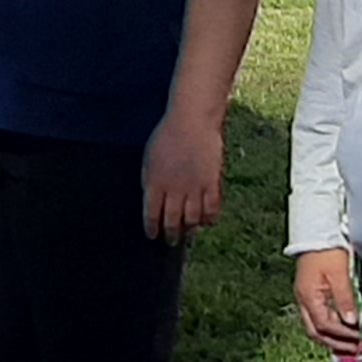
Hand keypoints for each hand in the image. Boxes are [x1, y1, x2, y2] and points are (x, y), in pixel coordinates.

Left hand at [140, 109, 223, 241]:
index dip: (151, 228)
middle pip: (172, 220)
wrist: (192, 121)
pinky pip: (212, 208)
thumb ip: (149, 180)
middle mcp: (174, 189)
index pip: (151, 214)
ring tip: (188, 234)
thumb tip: (149, 198)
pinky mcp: (212, 183)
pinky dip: (210, 218)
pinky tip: (206, 221)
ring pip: (192, 219)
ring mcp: (194, 187)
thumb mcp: (148, 158)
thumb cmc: (167, 135)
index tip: (152, 235)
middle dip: (171, 234)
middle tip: (171, 241)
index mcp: (154, 182)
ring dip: (190, 229)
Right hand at [293, 246, 361, 357]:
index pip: (324, 325)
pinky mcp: (310, 295)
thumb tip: (351, 322)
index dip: (342, 335)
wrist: (315, 234)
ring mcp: (305, 299)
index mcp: (308, 296)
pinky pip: (317, 319)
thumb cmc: (327, 252)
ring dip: (333, 339)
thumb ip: (344, 298)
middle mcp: (303, 301)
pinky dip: (330, 329)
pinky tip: (342, 331)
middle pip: (316, 332)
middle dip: (335, 343)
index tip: (359, 339)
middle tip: (355, 350)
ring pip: (315, 328)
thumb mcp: (339, 274)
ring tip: (351, 345)